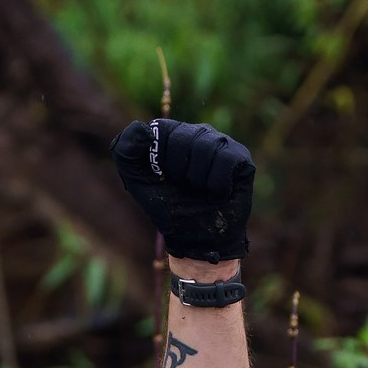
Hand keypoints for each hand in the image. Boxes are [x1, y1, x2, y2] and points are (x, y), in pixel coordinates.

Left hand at [111, 118, 254, 262]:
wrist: (195, 240)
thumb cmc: (168, 208)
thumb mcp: (137, 179)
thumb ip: (126, 150)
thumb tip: (143, 128)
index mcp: (173, 134)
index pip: (162, 129)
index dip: (160, 158)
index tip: (163, 176)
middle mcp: (199, 133)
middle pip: (186, 138)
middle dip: (180, 171)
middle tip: (185, 187)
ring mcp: (223, 144)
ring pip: (209, 148)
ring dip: (199, 181)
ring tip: (202, 191)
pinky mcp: (242, 159)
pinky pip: (227, 161)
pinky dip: (218, 185)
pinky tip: (219, 194)